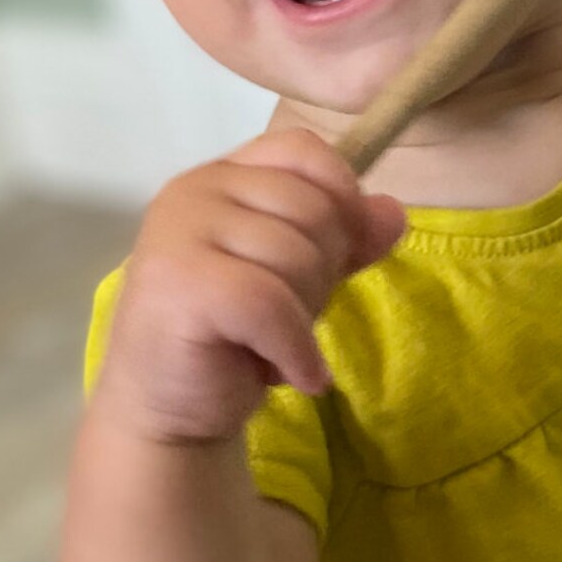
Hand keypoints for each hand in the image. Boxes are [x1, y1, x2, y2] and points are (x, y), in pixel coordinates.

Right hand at [88, 128, 406, 444]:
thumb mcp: (300, 278)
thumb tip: (394, 213)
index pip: (300, 149)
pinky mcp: (179, 284)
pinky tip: (297, 376)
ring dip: (308, 315)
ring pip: (294, 255)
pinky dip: (296, 348)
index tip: (351, 247)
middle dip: (326, 270)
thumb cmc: (233, 337)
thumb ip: (345, 240)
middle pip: (309, 205)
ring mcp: (180, 233)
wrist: (167, 412)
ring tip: (280, 345)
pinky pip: (269, 303)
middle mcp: (195, 191)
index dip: (342, 193)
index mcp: (221, 176)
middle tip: (295, 316)